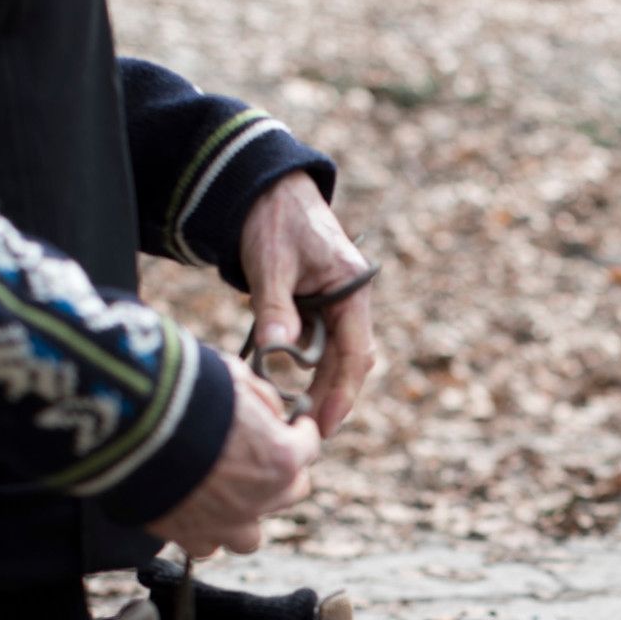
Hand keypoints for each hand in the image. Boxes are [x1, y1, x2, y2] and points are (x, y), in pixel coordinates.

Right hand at [145, 355, 320, 557]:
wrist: (132, 423)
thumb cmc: (187, 391)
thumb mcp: (234, 375)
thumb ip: (260, 396)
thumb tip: (269, 410)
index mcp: (281, 457)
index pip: (309, 446)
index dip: (302, 432)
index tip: (294, 426)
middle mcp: (260, 498)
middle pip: (290, 492)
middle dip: (282, 474)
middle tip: (264, 458)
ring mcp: (225, 523)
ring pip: (250, 536)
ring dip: (246, 515)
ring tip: (231, 496)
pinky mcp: (188, 535)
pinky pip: (206, 545)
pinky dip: (204, 531)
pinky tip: (193, 510)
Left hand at [240, 172, 374, 437]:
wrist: (265, 186)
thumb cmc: (272, 218)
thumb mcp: (271, 262)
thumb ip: (275, 307)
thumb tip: (275, 351)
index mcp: (352, 288)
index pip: (355, 352)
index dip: (342, 392)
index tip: (326, 423)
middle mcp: (351, 299)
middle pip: (348, 361)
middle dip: (333, 397)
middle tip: (311, 433)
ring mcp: (336, 302)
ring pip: (334, 355)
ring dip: (320, 385)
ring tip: (302, 418)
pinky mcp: (318, 303)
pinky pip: (319, 343)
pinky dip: (308, 367)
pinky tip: (293, 389)